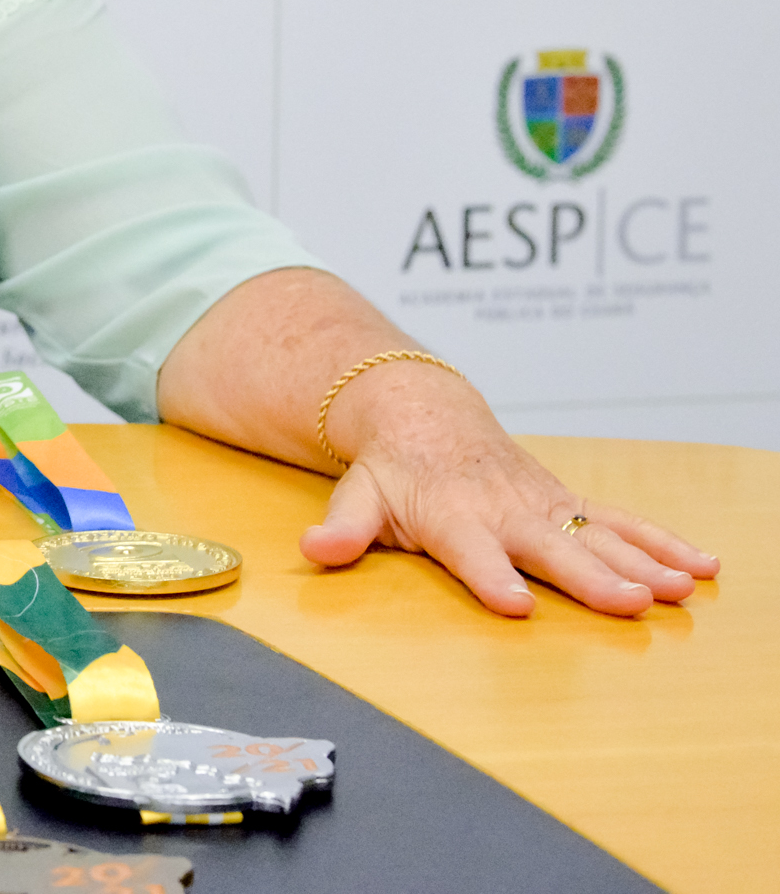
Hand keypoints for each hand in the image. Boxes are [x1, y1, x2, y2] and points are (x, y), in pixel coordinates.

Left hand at [301, 363, 720, 617]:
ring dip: (642, 562)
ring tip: (679, 590)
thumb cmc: (391, 468)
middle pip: (551, 549)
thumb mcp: (358, 495)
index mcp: (452, 516)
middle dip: (590, 577)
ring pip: (599, 535)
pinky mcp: (568, 503)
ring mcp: (544, 505)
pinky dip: (663, 541)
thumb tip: (313, 551)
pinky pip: (622, 521)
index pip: (472, 553)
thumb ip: (342, 529)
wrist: (422, 411)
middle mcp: (505, 511)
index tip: (517, 604)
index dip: (492, 578)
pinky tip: (702, 566)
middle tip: (630, 603)